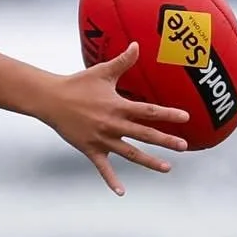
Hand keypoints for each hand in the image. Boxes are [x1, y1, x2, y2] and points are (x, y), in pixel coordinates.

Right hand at [39, 44, 189, 194]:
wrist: (51, 99)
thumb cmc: (77, 83)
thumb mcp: (102, 71)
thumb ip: (123, 61)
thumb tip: (138, 44)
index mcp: (118, 106)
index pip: (148, 111)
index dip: (168, 114)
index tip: (185, 118)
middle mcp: (113, 124)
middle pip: (144, 134)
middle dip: (166, 140)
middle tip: (184, 146)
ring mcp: (102, 139)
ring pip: (130, 154)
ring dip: (149, 162)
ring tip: (168, 168)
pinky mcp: (90, 149)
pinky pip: (103, 168)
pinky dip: (111, 180)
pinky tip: (121, 192)